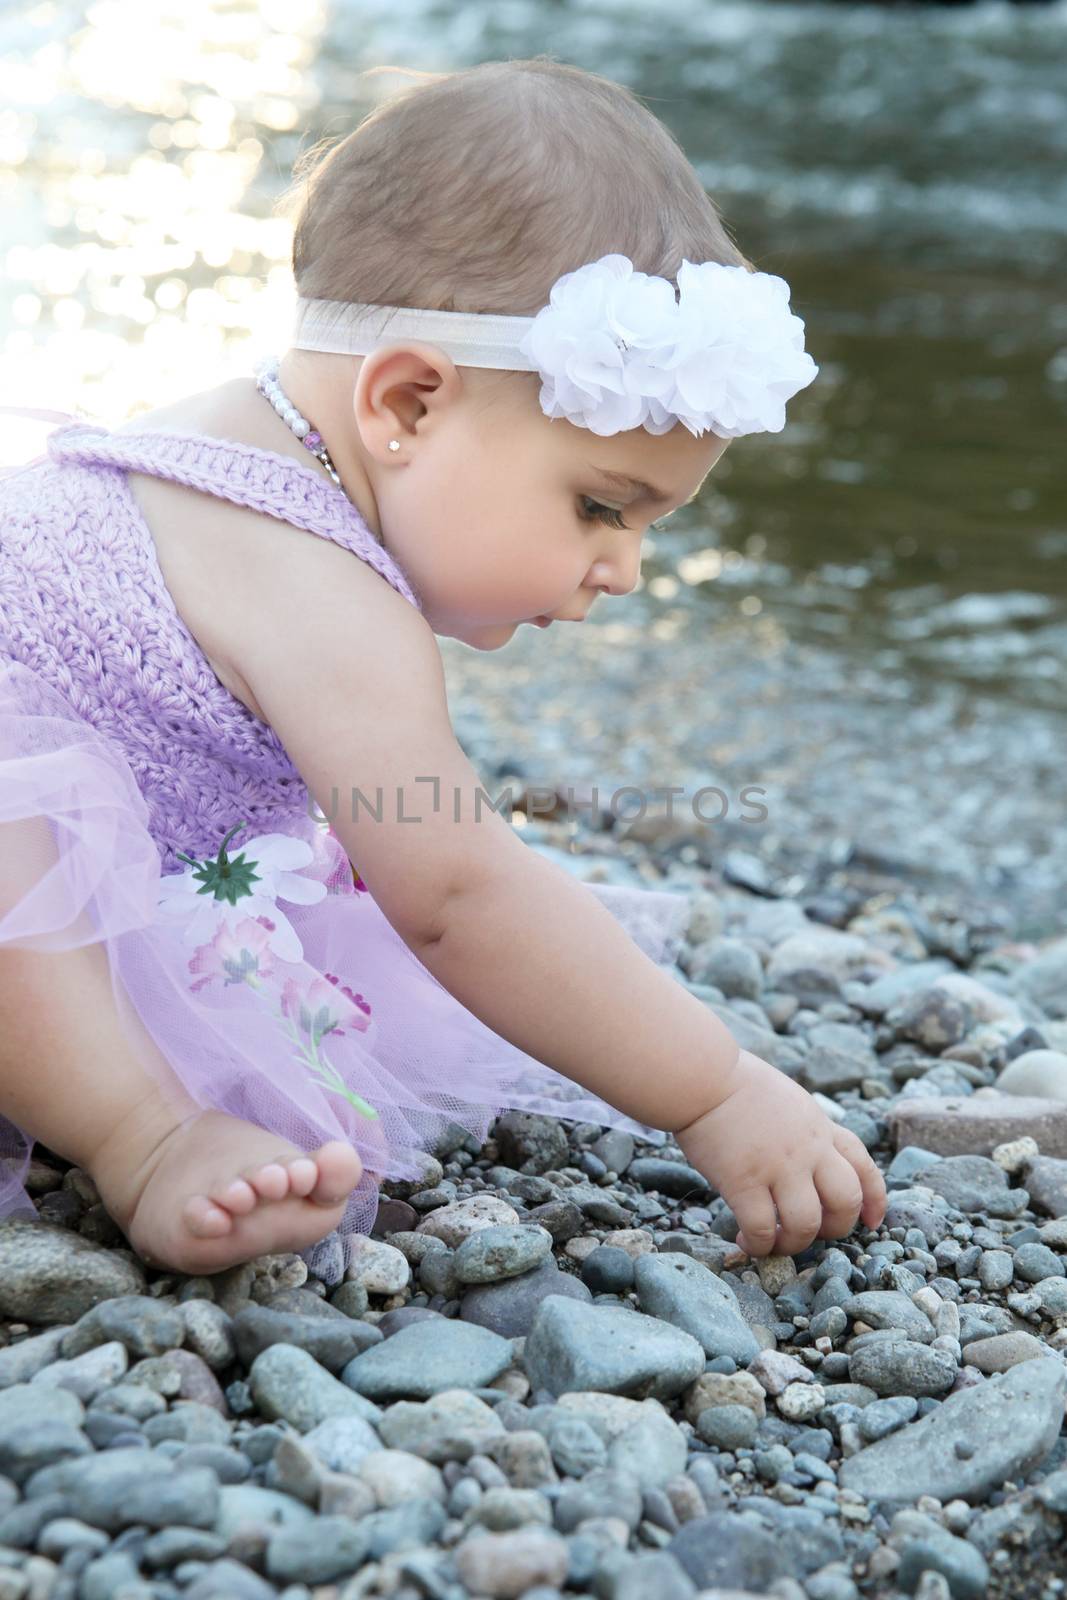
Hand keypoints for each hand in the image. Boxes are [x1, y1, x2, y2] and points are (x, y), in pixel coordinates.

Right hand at [674, 1049, 886, 1257]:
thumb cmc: (735, 1083)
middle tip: (812, 1233)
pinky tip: (744, 1242)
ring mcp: (778, 1166)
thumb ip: (805, 1129)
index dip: (874, 1199)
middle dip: (836, 1228)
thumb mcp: (789, 1099)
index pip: (863, 1165)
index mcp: (819, 1127)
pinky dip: (758, 1246)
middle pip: (846, 1201)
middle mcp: (808, 1149)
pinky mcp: (744, 1181)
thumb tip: (807, 1156)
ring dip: (794, 1244)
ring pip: (807, 1223)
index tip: (871, 1222)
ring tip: (774, 1243)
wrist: (702, 1077)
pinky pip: (762, 1229)